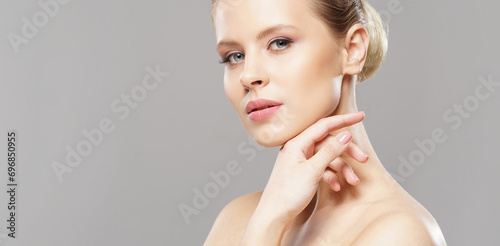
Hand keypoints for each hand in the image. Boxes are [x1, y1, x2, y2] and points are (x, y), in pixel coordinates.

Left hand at [253, 111, 368, 227]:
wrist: (273, 217)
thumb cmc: (287, 194)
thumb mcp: (312, 171)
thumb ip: (330, 151)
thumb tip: (345, 135)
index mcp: (297, 143)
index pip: (324, 125)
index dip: (344, 120)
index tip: (361, 116)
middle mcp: (298, 149)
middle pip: (329, 143)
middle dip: (347, 151)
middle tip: (364, 159)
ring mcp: (300, 161)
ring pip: (328, 158)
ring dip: (342, 168)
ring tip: (353, 181)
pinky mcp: (303, 173)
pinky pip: (322, 168)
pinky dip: (332, 176)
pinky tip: (336, 187)